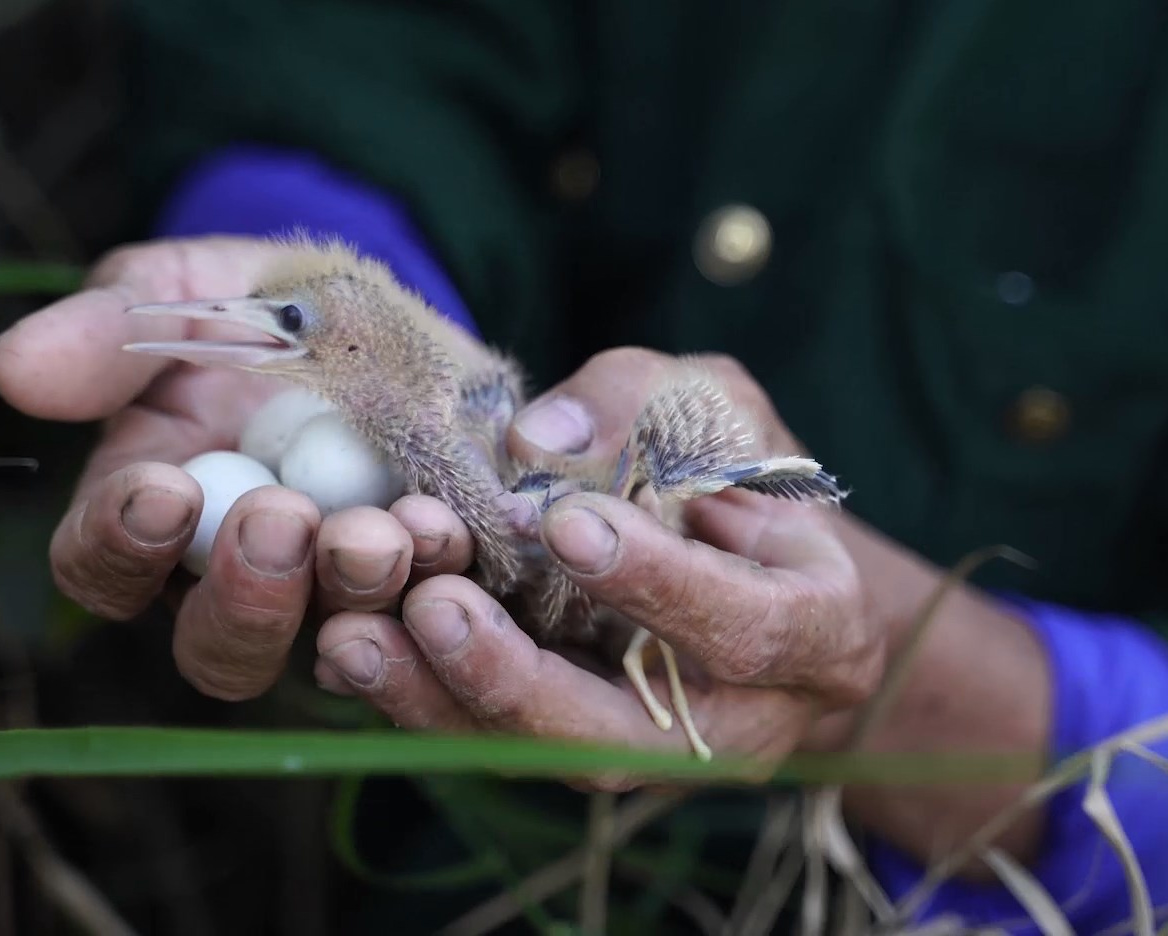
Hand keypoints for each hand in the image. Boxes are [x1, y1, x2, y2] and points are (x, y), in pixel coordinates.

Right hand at [0, 236, 481, 700]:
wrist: (394, 308)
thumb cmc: (261, 300)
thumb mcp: (188, 288)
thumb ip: (109, 328)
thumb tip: (10, 369)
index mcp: (147, 515)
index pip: (102, 567)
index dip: (120, 544)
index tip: (162, 490)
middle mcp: (234, 581)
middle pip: (216, 648)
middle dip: (246, 596)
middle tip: (279, 518)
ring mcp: (332, 598)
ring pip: (326, 646)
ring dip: (350, 592)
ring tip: (380, 529)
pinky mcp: (422, 586)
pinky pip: (427, 616)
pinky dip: (437, 579)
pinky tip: (444, 524)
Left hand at [311, 348, 1053, 861]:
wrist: (760, 574)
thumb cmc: (744, 477)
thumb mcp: (719, 411)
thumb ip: (641, 410)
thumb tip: (535, 441)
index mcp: (816, 632)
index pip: (742, 627)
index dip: (654, 579)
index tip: (566, 521)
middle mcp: (742, 725)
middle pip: (628, 740)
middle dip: (520, 680)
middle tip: (433, 607)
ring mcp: (659, 758)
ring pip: (546, 758)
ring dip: (444, 702)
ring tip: (356, 639)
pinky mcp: (584, 755)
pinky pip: (500, 746)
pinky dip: (423, 700)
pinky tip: (350, 649)